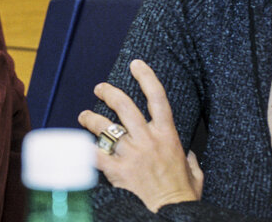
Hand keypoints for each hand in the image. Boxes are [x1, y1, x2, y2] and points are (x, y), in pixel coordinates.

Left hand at [78, 59, 202, 211]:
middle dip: (109, 92)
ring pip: (105, 126)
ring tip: (84, 115)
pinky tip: (76, 144)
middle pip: (124, 106)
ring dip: (91, 117)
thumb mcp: (195, 173)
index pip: (158, 97)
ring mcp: (131, 154)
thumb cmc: (184, 197)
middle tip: (100, 88)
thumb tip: (189, 155)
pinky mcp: (117, 170)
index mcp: (168, 136)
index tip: (136, 64)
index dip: (146, 77)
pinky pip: (94, 154)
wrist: (172, 215)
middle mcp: (148, 140)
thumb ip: (190, 159)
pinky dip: (83, 148)